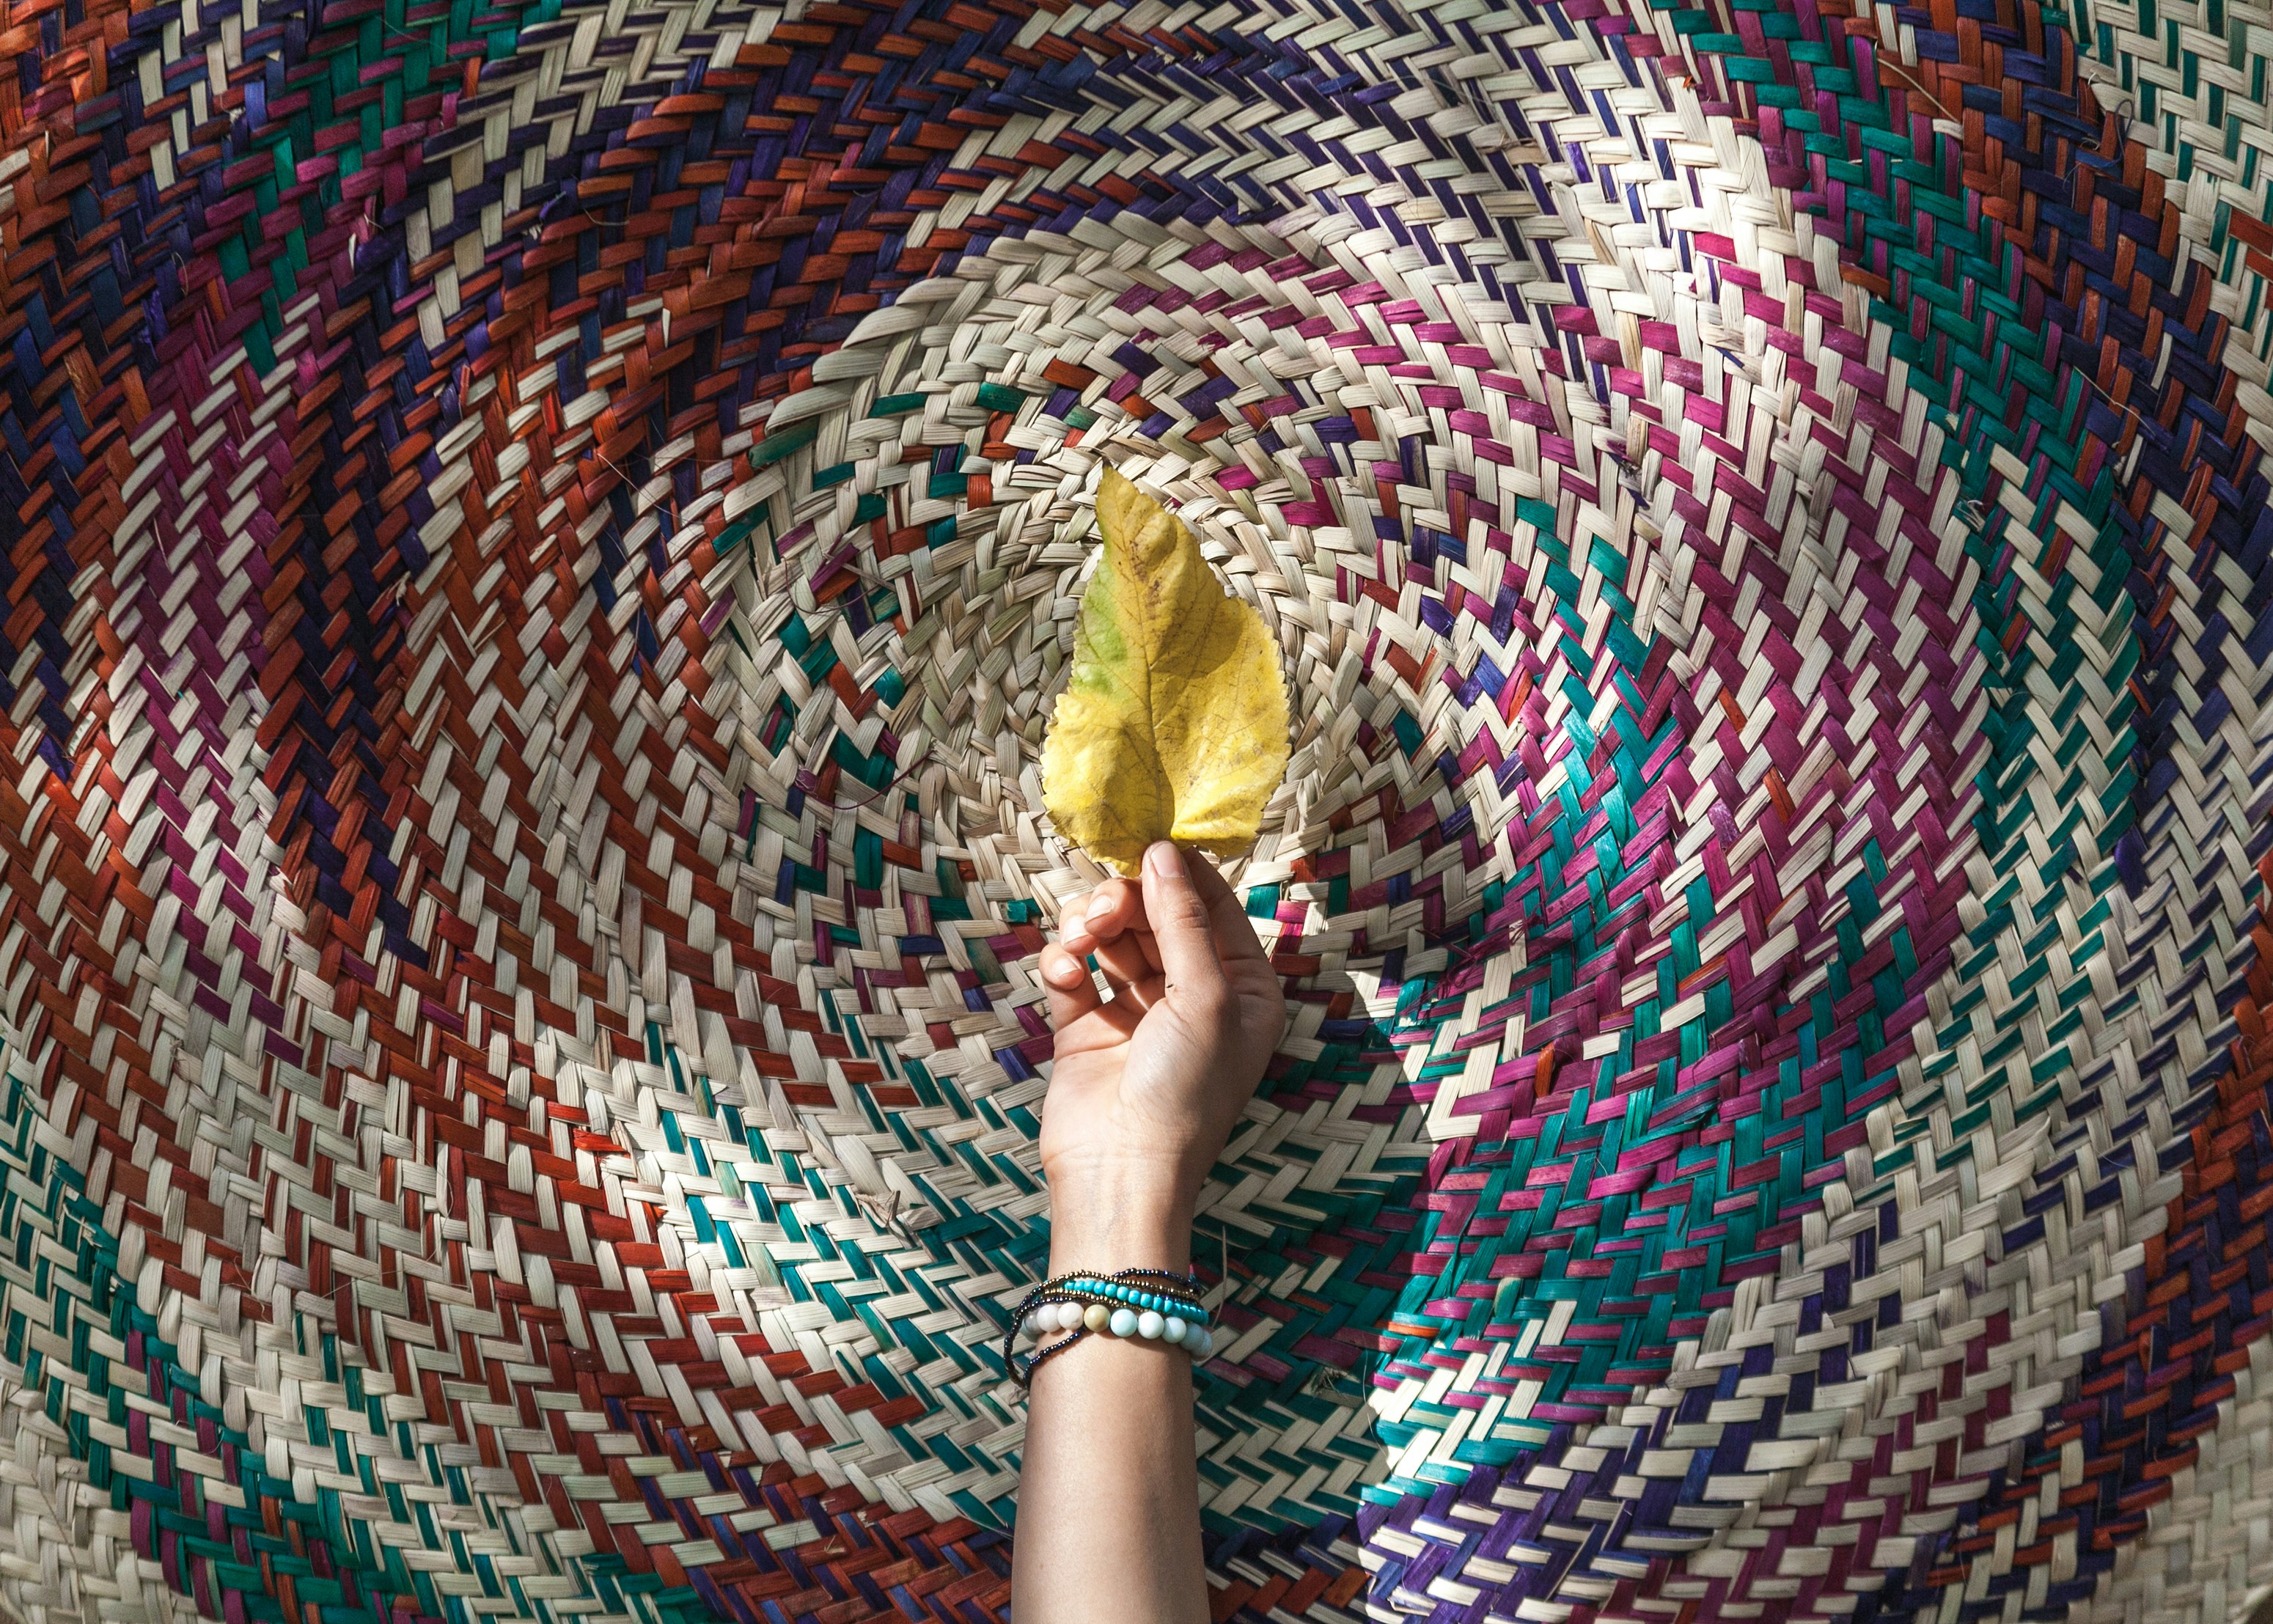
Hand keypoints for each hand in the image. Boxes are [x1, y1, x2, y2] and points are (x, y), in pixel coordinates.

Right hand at [1036, 841, 1286, 1271]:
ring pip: (1110, 934)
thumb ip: (1183, 921)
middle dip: (1126, 902)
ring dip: (1089, 926)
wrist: (1120, 1174)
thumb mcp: (1203, 998)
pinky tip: (1064, 975)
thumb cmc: (1183, 1093)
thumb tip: (1164, 853)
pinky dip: (1064, 962)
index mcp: (1241, 989)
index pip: (1213, 907)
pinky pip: (1073, 968)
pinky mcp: (1086, 1024)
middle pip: (1155, 913)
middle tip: (1104, 911)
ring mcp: (1137, 1009)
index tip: (1148, 844)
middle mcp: (1192, 994)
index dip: (1181, 873)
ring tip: (1079, 943)